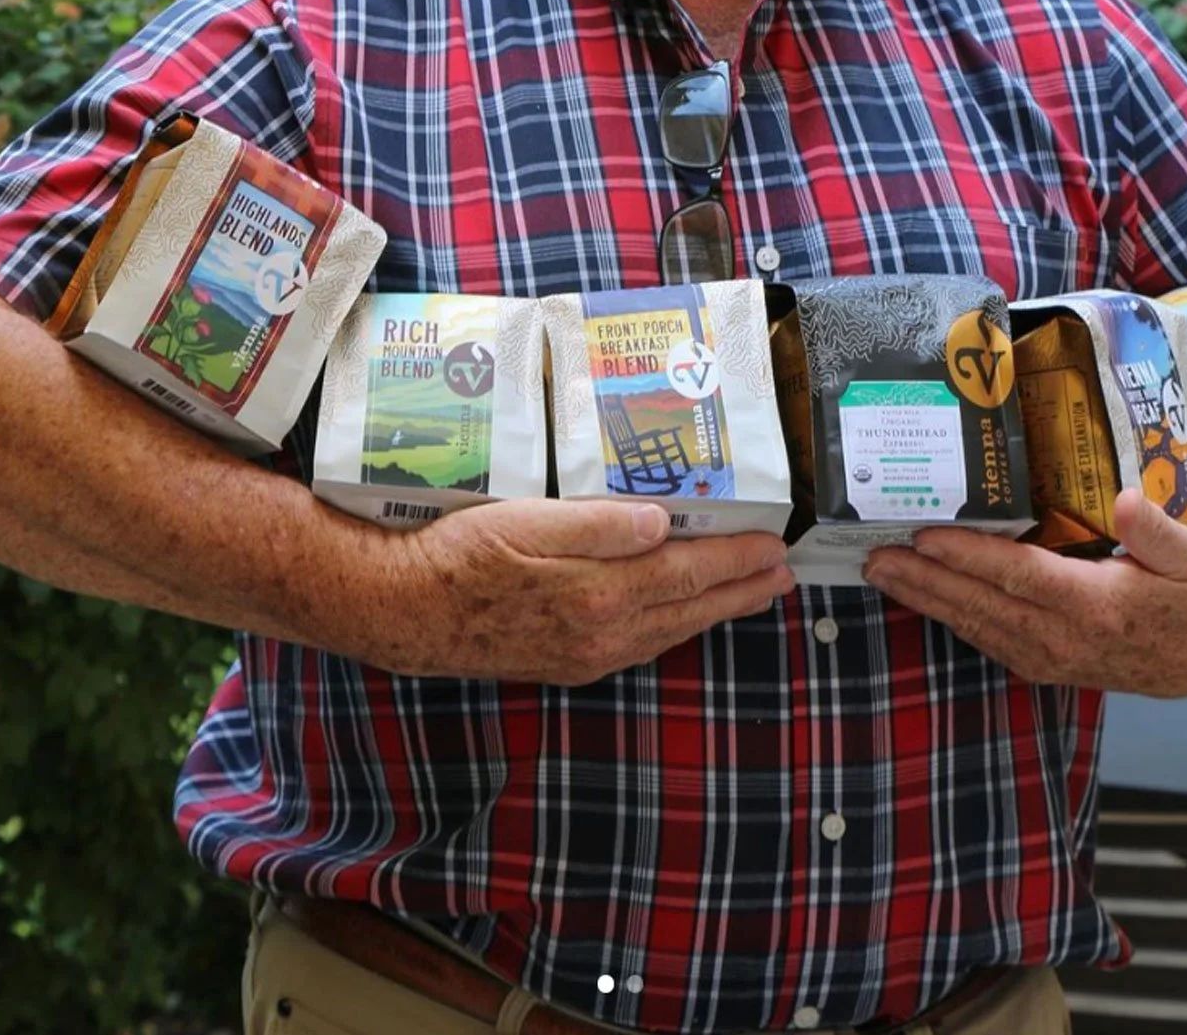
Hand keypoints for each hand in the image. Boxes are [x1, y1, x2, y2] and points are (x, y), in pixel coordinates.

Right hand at [355, 498, 794, 683]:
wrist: (402, 608)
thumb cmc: (459, 553)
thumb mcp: (525, 523)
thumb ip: (597, 526)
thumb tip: (663, 524)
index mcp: (599, 596)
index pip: (686, 574)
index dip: (734, 560)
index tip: (775, 546)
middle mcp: (602, 635)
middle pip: (688, 609)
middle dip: (740, 591)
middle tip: (784, 575)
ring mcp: (585, 655)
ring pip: (667, 631)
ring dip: (713, 611)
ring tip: (748, 594)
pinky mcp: (565, 662)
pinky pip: (640, 644)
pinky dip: (674, 626)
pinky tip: (678, 616)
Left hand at [862, 489, 1186, 696]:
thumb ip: (1156, 530)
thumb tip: (1126, 499)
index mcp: (1094, 606)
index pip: (1020, 577)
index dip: (969, 558)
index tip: (926, 537)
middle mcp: (1062, 637)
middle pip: (981, 604)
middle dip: (924, 580)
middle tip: (875, 556)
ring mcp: (1046, 656)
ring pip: (974, 625)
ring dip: (924, 599)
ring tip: (880, 572)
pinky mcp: (1038, 664)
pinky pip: (984, 638)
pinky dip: (947, 616)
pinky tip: (918, 596)